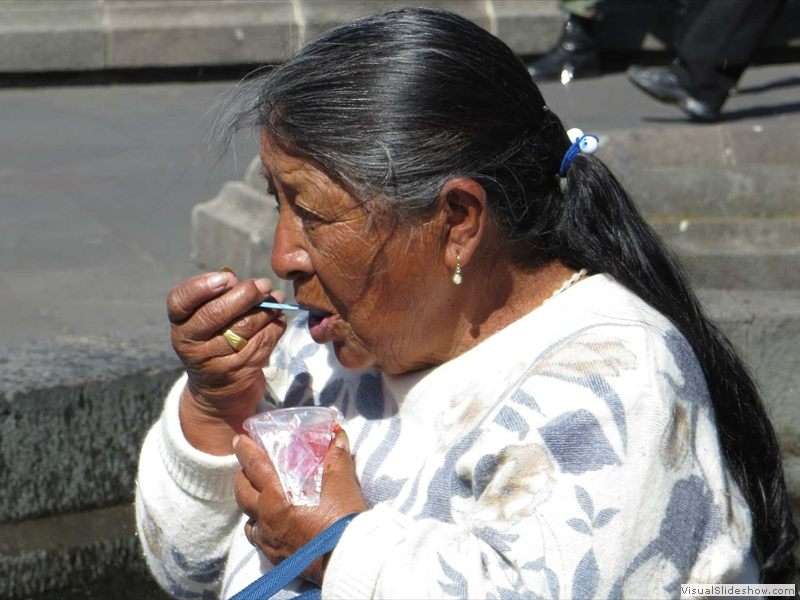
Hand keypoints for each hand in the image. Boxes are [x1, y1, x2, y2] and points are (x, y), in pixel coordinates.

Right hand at [166, 271, 286, 452]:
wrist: (218, 388)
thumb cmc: (216, 338)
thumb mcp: (208, 319)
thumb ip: (224, 297)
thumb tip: (255, 285)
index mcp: (180, 322)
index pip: (180, 301)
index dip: (202, 286)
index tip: (228, 277)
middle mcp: (190, 343)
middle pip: (215, 314)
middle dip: (244, 295)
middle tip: (263, 284)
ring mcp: (212, 361)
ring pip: (243, 328)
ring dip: (265, 310)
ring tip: (276, 299)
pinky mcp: (236, 373)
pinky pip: (261, 343)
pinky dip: (275, 327)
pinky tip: (279, 319)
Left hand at [233, 428, 367, 584]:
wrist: (346, 556)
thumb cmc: (342, 515)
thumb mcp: (342, 478)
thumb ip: (336, 454)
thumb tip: (338, 434)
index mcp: (277, 493)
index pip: (254, 465)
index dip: (244, 450)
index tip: (238, 440)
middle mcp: (266, 515)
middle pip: (242, 491)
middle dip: (242, 476)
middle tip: (249, 468)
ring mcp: (268, 537)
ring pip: (247, 517)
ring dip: (250, 504)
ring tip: (259, 496)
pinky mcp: (275, 556)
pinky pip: (258, 539)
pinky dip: (259, 528)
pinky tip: (268, 525)